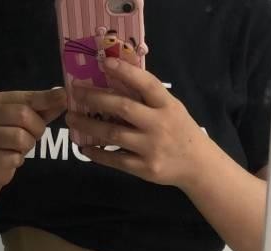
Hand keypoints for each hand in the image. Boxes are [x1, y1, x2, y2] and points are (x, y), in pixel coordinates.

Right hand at [0, 88, 66, 186]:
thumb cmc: (7, 137)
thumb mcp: (25, 120)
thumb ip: (43, 108)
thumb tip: (63, 95)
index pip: (26, 97)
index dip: (46, 98)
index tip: (65, 97)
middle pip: (24, 115)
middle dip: (36, 128)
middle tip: (31, 135)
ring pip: (20, 138)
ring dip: (27, 145)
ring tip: (17, 147)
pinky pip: (14, 158)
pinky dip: (17, 160)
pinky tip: (8, 158)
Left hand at [65, 58, 207, 187]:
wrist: (198, 166)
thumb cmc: (180, 131)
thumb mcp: (171, 108)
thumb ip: (149, 97)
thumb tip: (115, 77)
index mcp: (168, 106)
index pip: (147, 84)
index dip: (126, 72)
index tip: (105, 62)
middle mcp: (160, 125)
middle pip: (123, 108)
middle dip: (95, 98)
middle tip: (75, 92)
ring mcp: (152, 148)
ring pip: (113, 134)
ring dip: (88, 125)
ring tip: (71, 118)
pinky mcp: (145, 169)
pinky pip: (115, 160)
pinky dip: (97, 153)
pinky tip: (84, 146)